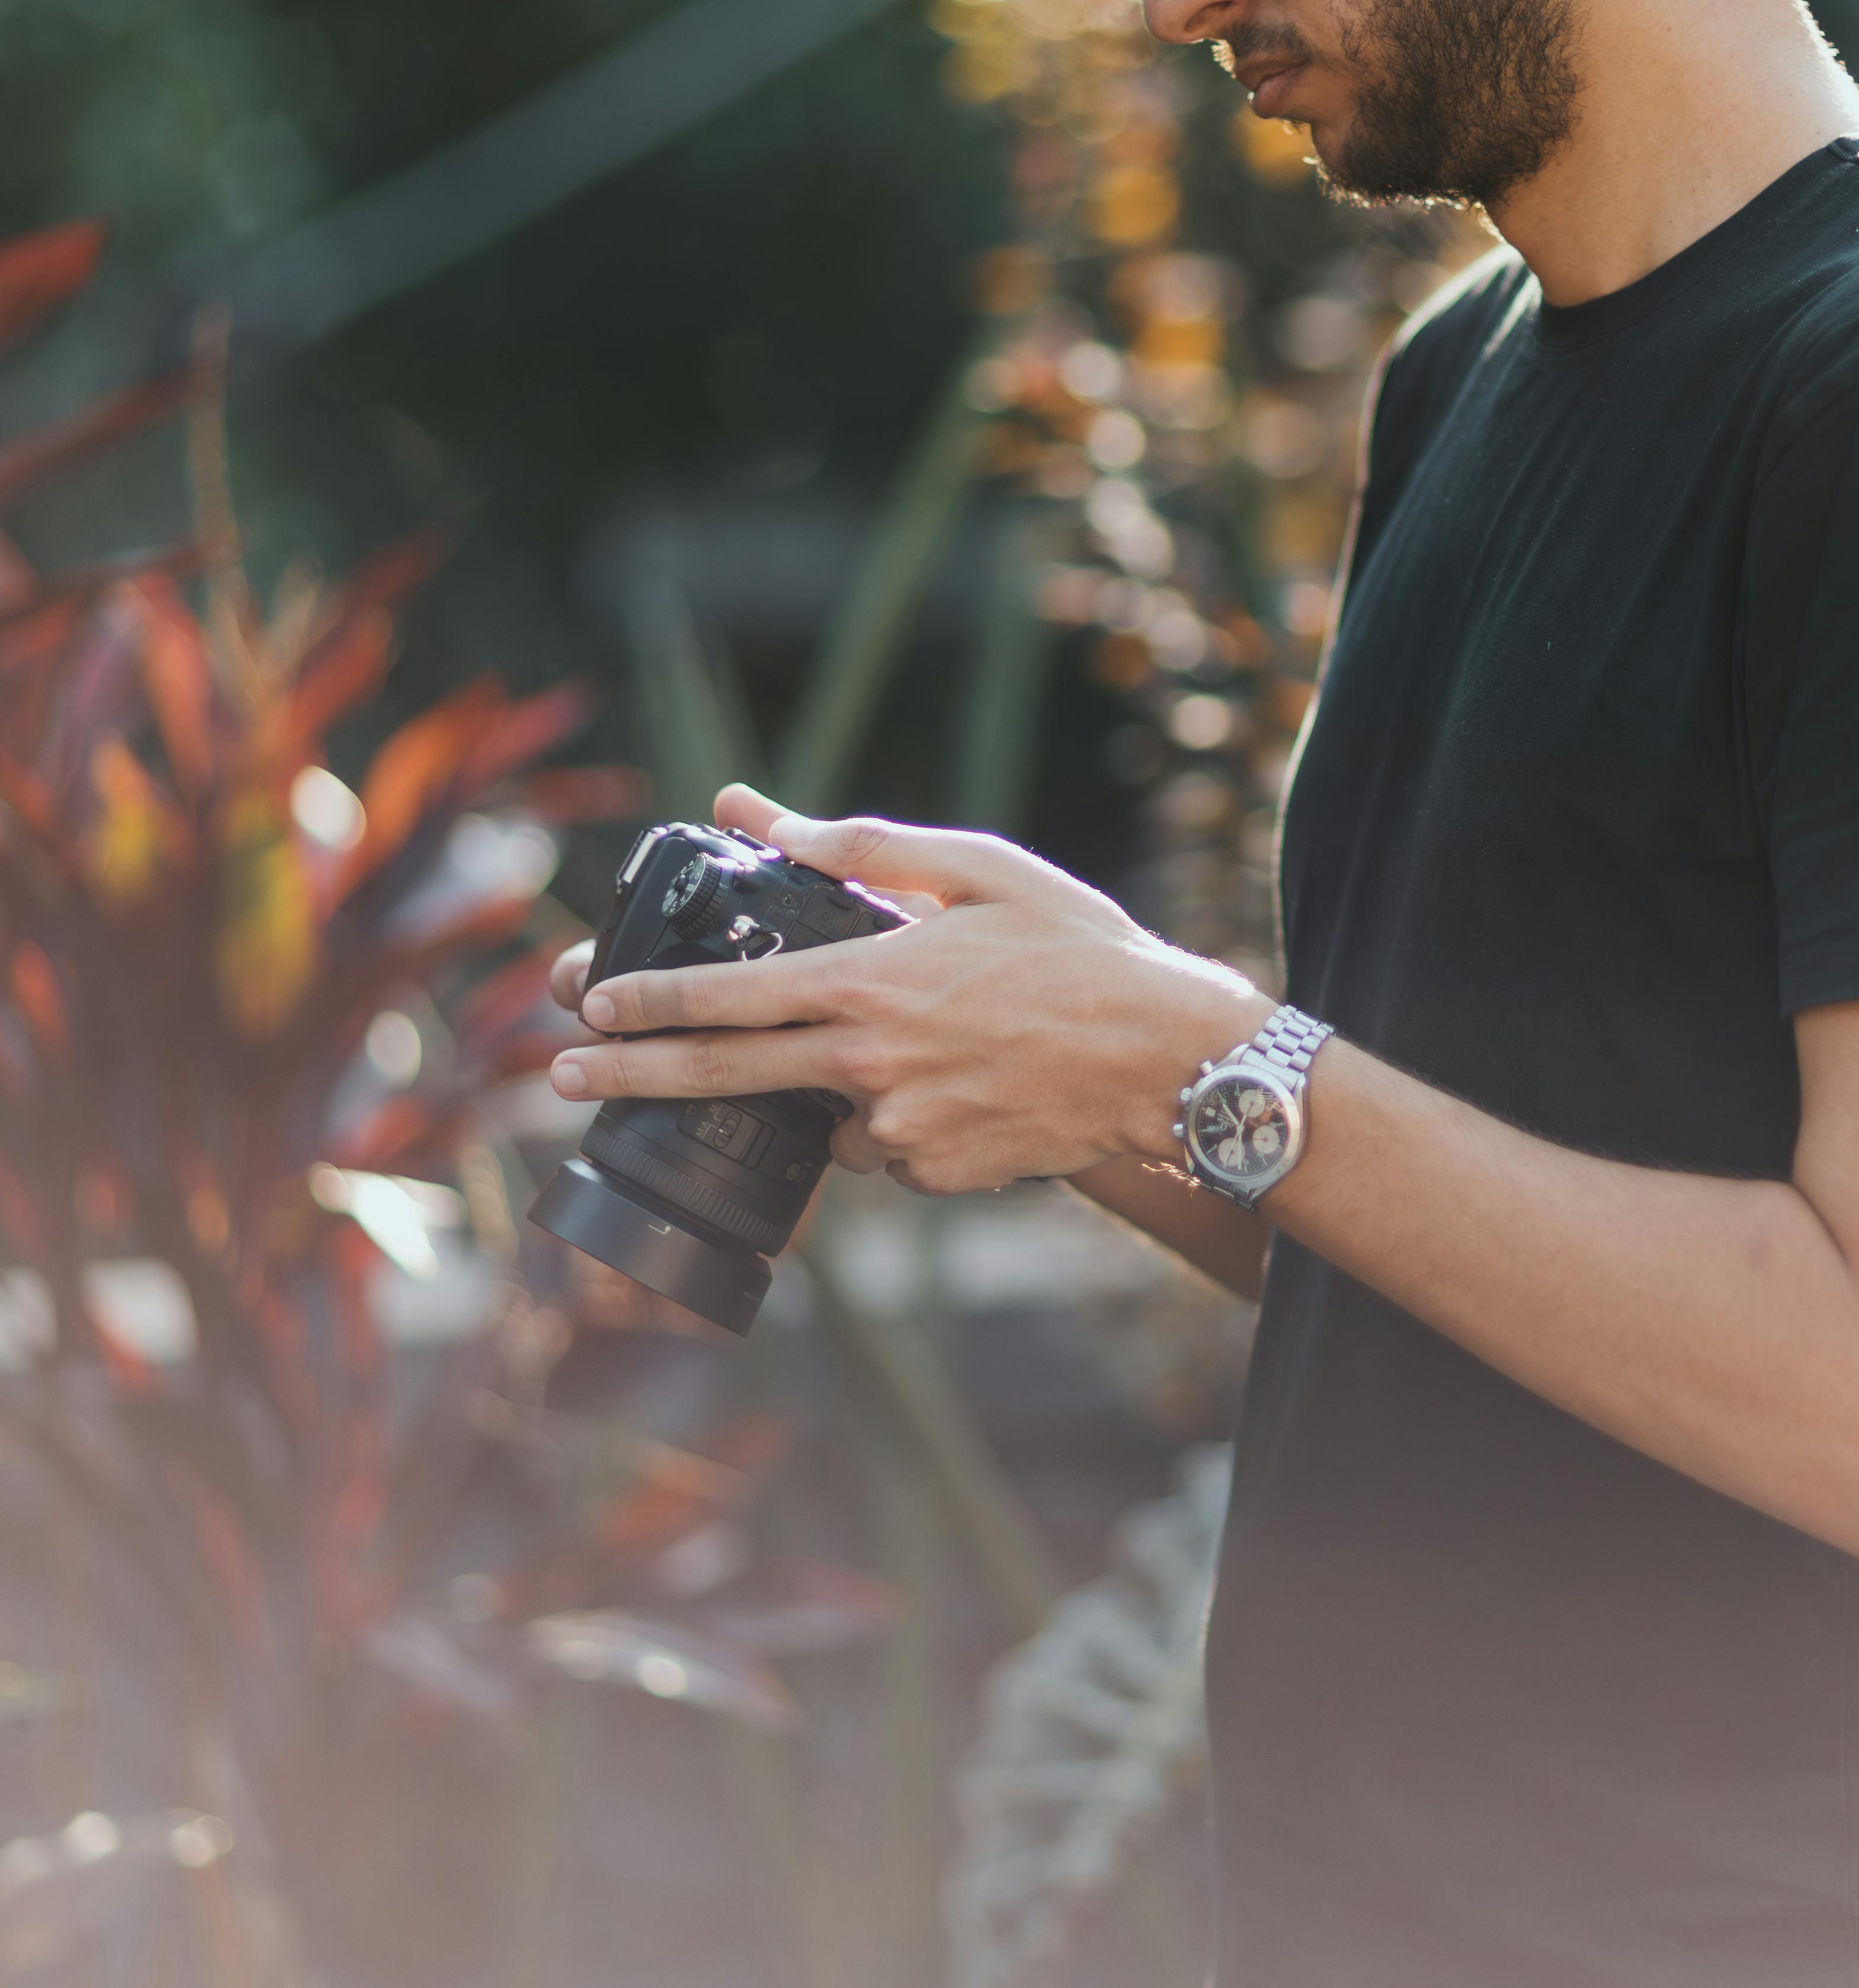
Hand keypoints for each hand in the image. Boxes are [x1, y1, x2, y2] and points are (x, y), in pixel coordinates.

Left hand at [545, 784, 1266, 1194]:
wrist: (1167, 1060)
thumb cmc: (1080, 949)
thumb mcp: (976, 869)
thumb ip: (855, 844)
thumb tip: (752, 812)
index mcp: (869, 985)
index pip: (725, 999)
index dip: (645, 1004)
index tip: (586, 1006)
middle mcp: (868, 1067)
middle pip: (721, 1078)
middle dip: (630, 1076)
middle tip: (562, 1076)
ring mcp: (899, 1133)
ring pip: (823, 1112)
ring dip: (831, 1083)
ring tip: (924, 1040)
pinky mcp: (933, 1175)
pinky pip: (883, 1146)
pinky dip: (895, 1115)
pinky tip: (960, 1077)